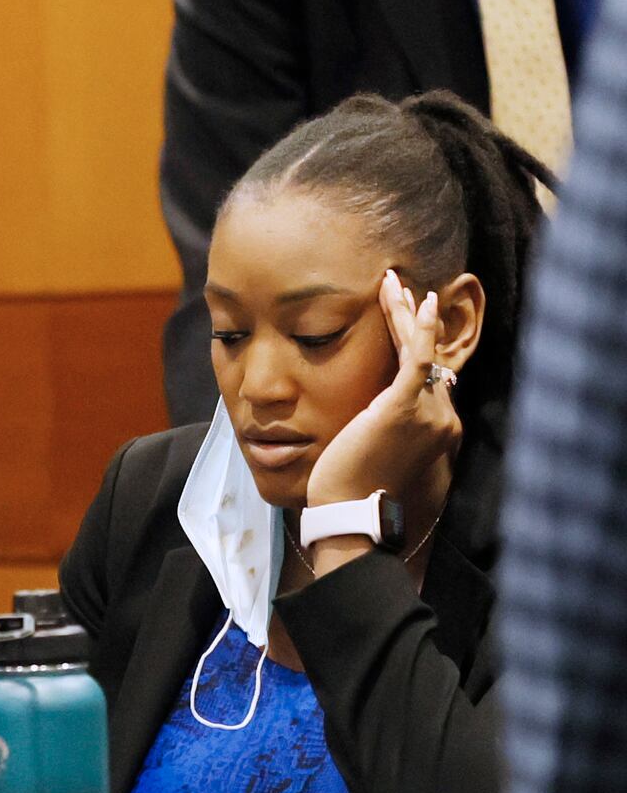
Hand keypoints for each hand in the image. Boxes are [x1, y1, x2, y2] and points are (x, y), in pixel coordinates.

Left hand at [304, 270, 460, 510]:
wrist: (350, 511)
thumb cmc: (352, 488)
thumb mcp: (377, 450)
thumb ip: (386, 425)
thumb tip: (371, 409)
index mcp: (439, 429)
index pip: (428, 376)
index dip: (418, 344)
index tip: (407, 318)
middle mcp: (443, 418)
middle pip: (428, 358)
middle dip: (414, 320)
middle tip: (404, 287)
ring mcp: (428, 412)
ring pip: (419, 351)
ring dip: (406, 314)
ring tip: (393, 282)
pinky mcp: (404, 406)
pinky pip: (418, 358)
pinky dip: (419, 328)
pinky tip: (418, 301)